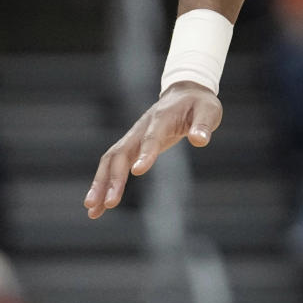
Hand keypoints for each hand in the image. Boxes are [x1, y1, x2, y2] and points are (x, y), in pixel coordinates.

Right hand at [83, 81, 222, 218]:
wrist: (186, 92)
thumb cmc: (199, 103)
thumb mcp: (209, 110)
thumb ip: (203, 125)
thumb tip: (199, 140)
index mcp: (162, 118)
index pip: (151, 137)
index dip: (145, 153)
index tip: (138, 171)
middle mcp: (142, 128)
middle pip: (121, 153)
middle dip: (113, 178)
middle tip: (109, 203)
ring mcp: (134, 137)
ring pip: (111, 160)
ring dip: (100, 184)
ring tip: (93, 210)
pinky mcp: (133, 146)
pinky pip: (114, 165)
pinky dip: (104, 183)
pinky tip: (99, 205)